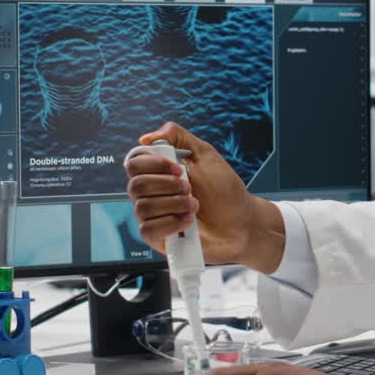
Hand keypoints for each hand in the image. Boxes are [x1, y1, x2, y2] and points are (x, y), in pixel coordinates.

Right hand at [125, 122, 285, 273]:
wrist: (241, 222)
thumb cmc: (224, 189)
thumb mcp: (205, 154)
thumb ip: (177, 136)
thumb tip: (145, 138)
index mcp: (158, 172)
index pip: (134, 163)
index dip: (153, 164)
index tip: (178, 168)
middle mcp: (151, 193)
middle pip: (136, 185)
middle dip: (168, 186)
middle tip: (190, 188)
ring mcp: (153, 216)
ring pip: (142, 208)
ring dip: (174, 204)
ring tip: (194, 205)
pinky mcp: (158, 238)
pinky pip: (147, 230)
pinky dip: (170, 224)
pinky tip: (187, 222)